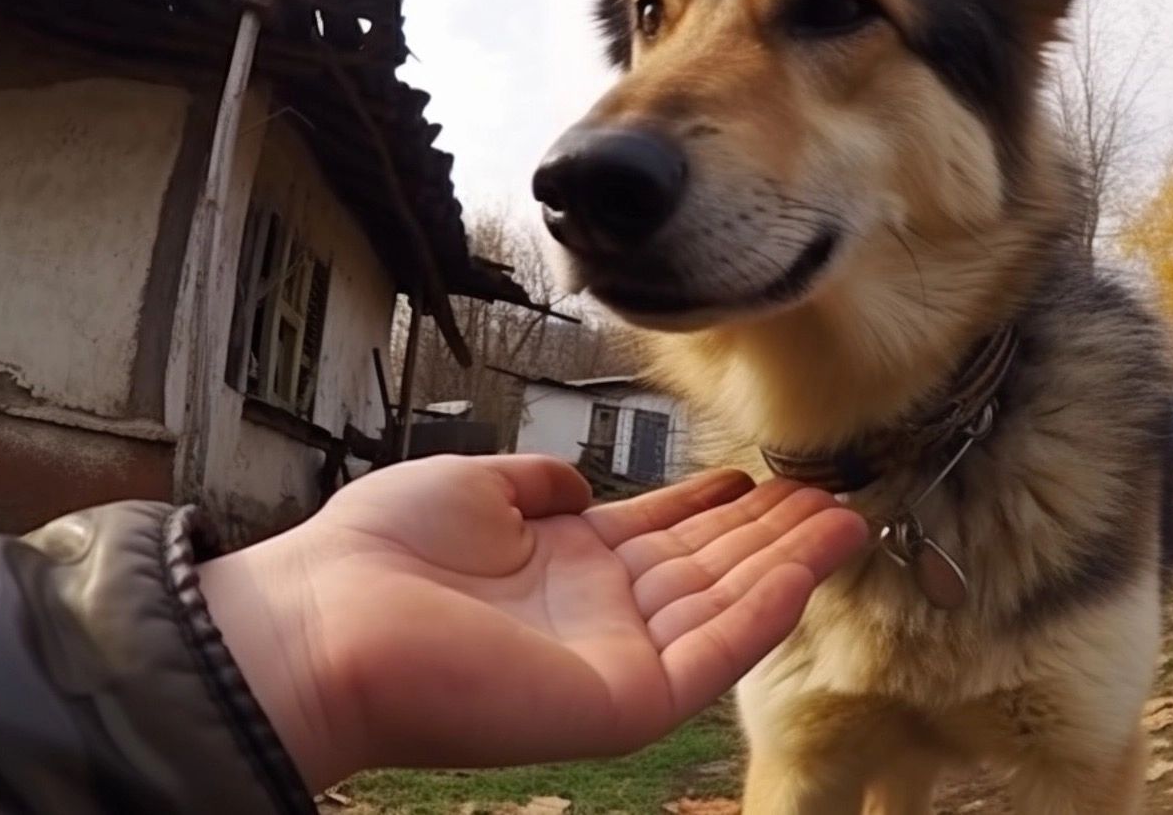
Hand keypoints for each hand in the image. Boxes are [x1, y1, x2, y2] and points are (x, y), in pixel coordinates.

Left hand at [200, 455, 867, 788]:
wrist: (324, 622)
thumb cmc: (375, 557)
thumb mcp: (472, 489)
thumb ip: (537, 484)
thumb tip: (580, 482)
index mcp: (563, 565)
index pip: (664, 534)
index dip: (719, 504)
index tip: (767, 472)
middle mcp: (598, 613)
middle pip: (709, 568)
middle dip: (773, 529)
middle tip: (836, 489)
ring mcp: (614, 659)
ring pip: (725, 607)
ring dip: (788, 564)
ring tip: (848, 517)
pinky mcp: (622, 701)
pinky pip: (712, 656)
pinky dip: (764, 612)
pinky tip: (806, 568)